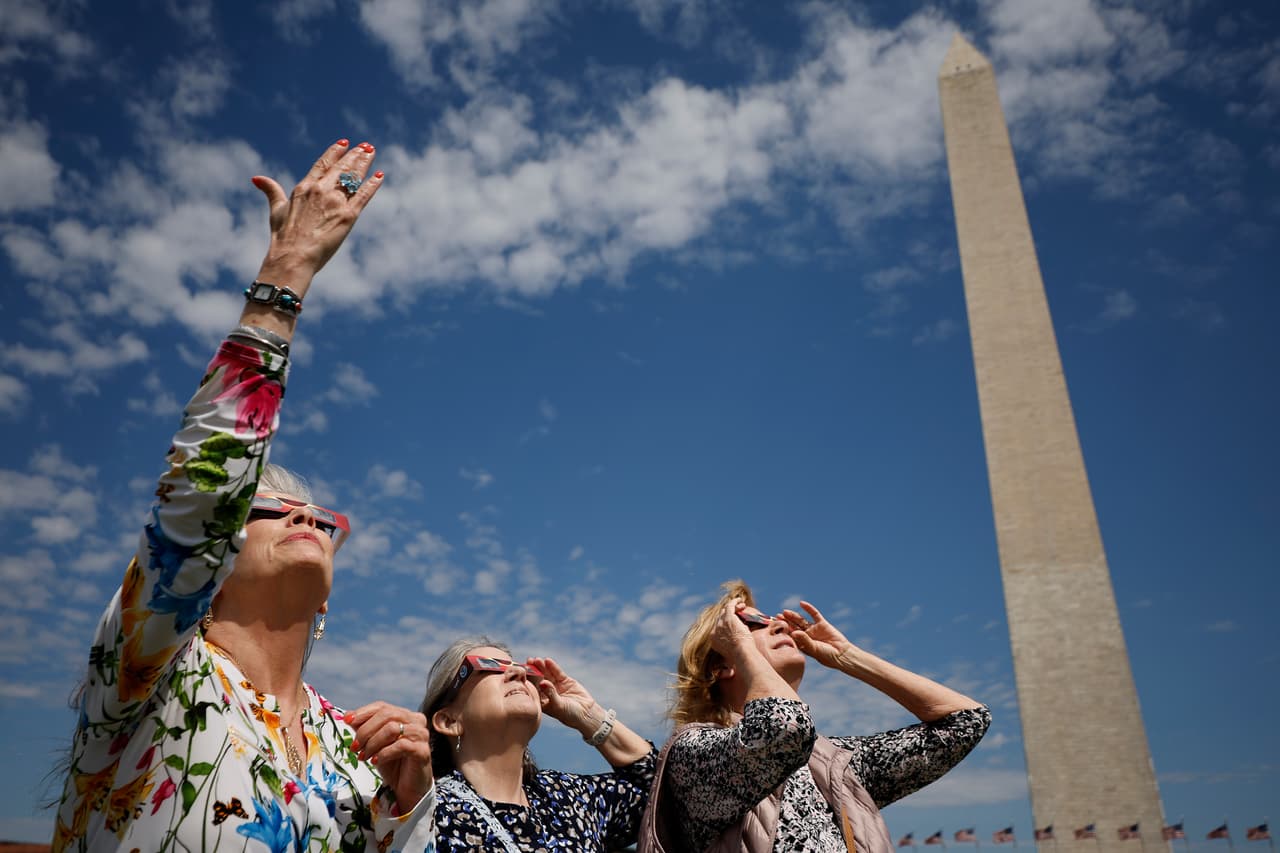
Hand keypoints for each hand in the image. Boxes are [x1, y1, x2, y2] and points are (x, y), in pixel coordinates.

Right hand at [251, 139, 383, 294]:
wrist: (294, 256)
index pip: (323, 164)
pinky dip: (372, 185)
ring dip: (364, 164)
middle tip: (366, 147)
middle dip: (355, 155)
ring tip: (371, 153)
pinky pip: (363, 195)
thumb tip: (256, 178)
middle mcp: (321, 190)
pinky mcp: (348, 215)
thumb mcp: (276, 210)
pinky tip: (379, 176)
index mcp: (304, 187)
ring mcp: (336, 201)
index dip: (335, 152)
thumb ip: (271, 191)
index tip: (345, 143)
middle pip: (342, 168)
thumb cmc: (283, 237)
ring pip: (353, 177)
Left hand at [344, 701, 431, 814]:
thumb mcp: (375, 744)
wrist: (406, 788)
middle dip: (366, 730)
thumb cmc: (392, 764)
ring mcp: (421, 735)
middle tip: (354, 746)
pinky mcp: (422, 751)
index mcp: (405, 715)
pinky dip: (383, 753)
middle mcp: (416, 721)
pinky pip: (401, 745)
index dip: (363, 713)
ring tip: (363, 756)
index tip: (347, 721)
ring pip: (392, 728)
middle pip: (387, 715)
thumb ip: (365, 730)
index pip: (382, 707)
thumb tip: (348, 716)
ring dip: (373, 743)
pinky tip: (375, 761)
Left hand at [525, 657, 599, 735]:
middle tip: (529, 661)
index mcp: (542, 701)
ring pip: (547, 674)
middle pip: (539, 679)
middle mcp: (547, 692)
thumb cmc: (570, 715)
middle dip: (534, 670)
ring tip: (537, 660)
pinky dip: (553, 667)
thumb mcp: (558, 706)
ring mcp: (556, 686)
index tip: (523, 671)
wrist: (586, 714)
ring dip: (542, 667)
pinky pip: (557, 673)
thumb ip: (550, 693)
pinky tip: (548, 660)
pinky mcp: (565, 681)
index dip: (528, 679)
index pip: (533, 688)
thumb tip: (542, 682)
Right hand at [709, 597, 753, 659]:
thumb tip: (737, 642)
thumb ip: (731, 644)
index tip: (734, 622)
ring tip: (741, 606)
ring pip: (725, 611)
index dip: (725, 623)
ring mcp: (720, 623)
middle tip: (739, 613)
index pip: (718, 627)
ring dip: (733, 607)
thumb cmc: (740, 655)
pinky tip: (740, 600)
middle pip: (720, 617)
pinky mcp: (728, 617)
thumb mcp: (732, 651)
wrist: (741, 653)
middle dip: (729, 614)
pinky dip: (734, 602)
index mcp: (714, 639)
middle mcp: (715, 630)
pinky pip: (730, 605)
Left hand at [779, 600, 855, 669]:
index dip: (784, 630)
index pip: (791, 635)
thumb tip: (793, 632)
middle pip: (794, 626)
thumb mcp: (814, 649)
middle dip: (786, 621)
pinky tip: (802, 603)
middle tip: (777, 617)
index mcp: (802, 643)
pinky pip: (814, 614)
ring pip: (801, 620)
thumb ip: (804, 640)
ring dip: (793, 615)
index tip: (775, 626)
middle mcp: (807, 635)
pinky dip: (808, 608)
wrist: (842, 654)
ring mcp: (814, 629)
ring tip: (785, 611)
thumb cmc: (826, 656)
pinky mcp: (822, 623)